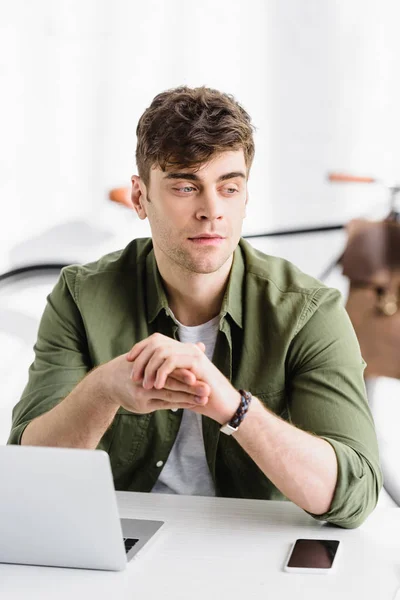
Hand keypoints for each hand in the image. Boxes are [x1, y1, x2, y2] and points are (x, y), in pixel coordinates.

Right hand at [98, 353, 209, 413]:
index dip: (184, 372)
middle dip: (190, 386)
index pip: (169, 368)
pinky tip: (193, 404)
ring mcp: (143, 393)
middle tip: (207, 389)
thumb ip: (178, 352)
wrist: (108, 382)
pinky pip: (165, 404)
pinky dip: (181, 403)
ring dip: (188, 397)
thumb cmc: (136, 366)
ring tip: (204, 399)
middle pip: (171, 382)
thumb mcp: (151, 355)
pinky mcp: (143, 405)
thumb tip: (201, 345)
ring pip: (170, 395)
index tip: (200, 373)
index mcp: (148, 362)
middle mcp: (145, 377)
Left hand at [126, 333, 240, 422]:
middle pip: (156, 342)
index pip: (156, 340)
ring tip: (144, 385)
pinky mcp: (197, 362)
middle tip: (133, 377)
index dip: (140, 348)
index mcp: (181, 350)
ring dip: (149, 368)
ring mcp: (192, 353)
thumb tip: (145, 377)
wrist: (223, 404)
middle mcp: (186, 347)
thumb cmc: (200, 397)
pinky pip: (172, 361)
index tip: (128, 361)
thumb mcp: (179, 386)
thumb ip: (166, 377)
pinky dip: (161, 373)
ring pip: (162, 351)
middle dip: (141, 359)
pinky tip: (156, 385)